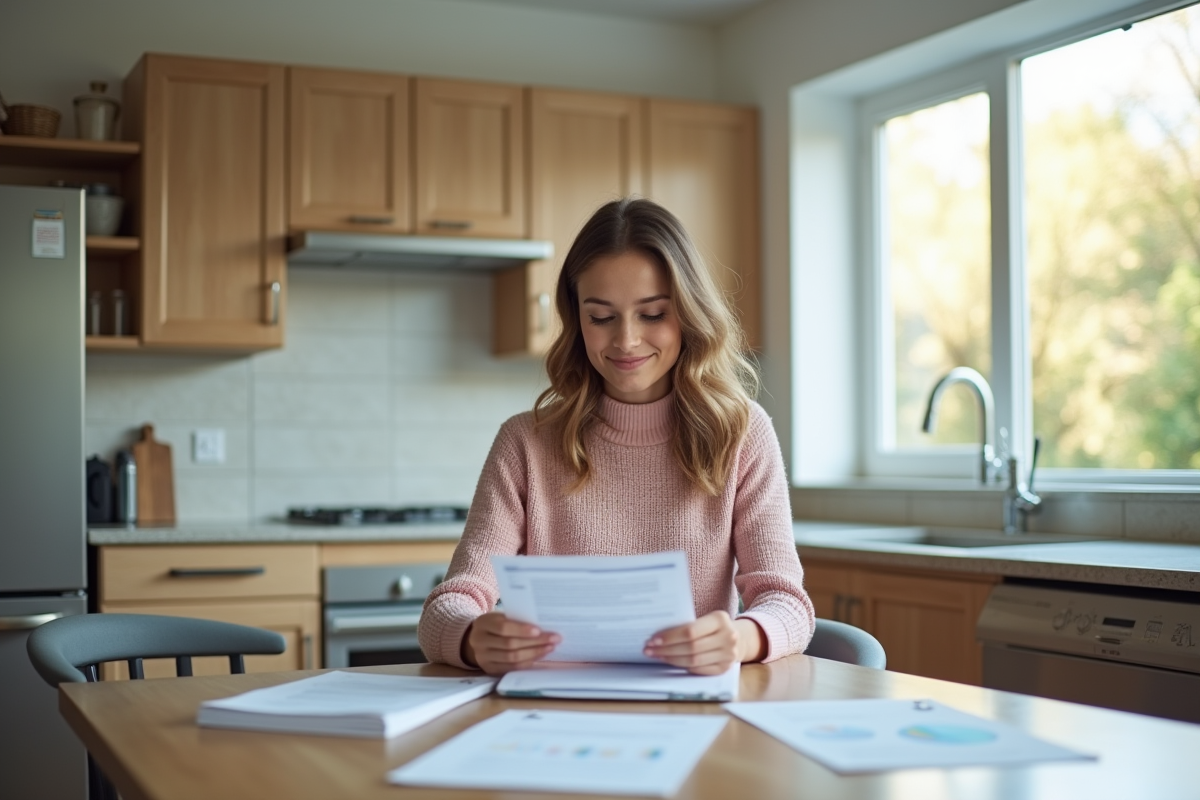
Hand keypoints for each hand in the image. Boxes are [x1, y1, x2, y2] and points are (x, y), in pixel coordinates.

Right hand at [462, 612, 559, 675]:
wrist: (478, 639)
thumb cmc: (495, 625)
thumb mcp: (500, 617)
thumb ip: (515, 620)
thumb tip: (542, 626)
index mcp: (482, 624)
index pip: (503, 627)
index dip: (522, 630)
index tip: (539, 630)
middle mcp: (479, 642)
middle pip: (510, 644)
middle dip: (535, 642)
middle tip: (554, 639)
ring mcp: (483, 658)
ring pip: (512, 658)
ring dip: (534, 653)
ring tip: (550, 648)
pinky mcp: (490, 670)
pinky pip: (511, 668)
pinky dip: (527, 662)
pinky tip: (539, 656)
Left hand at [643, 611, 765, 674]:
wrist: (739, 638)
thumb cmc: (714, 627)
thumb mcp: (707, 619)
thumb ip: (689, 625)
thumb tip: (659, 635)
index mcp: (720, 619)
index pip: (690, 631)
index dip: (670, 637)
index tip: (653, 639)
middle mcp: (728, 637)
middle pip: (691, 647)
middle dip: (667, 649)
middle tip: (650, 650)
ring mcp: (728, 655)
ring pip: (693, 661)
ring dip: (671, 659)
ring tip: (657, 655)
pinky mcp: (724, 668)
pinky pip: (699, 669)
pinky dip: (682, 666)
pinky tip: (671, 662)